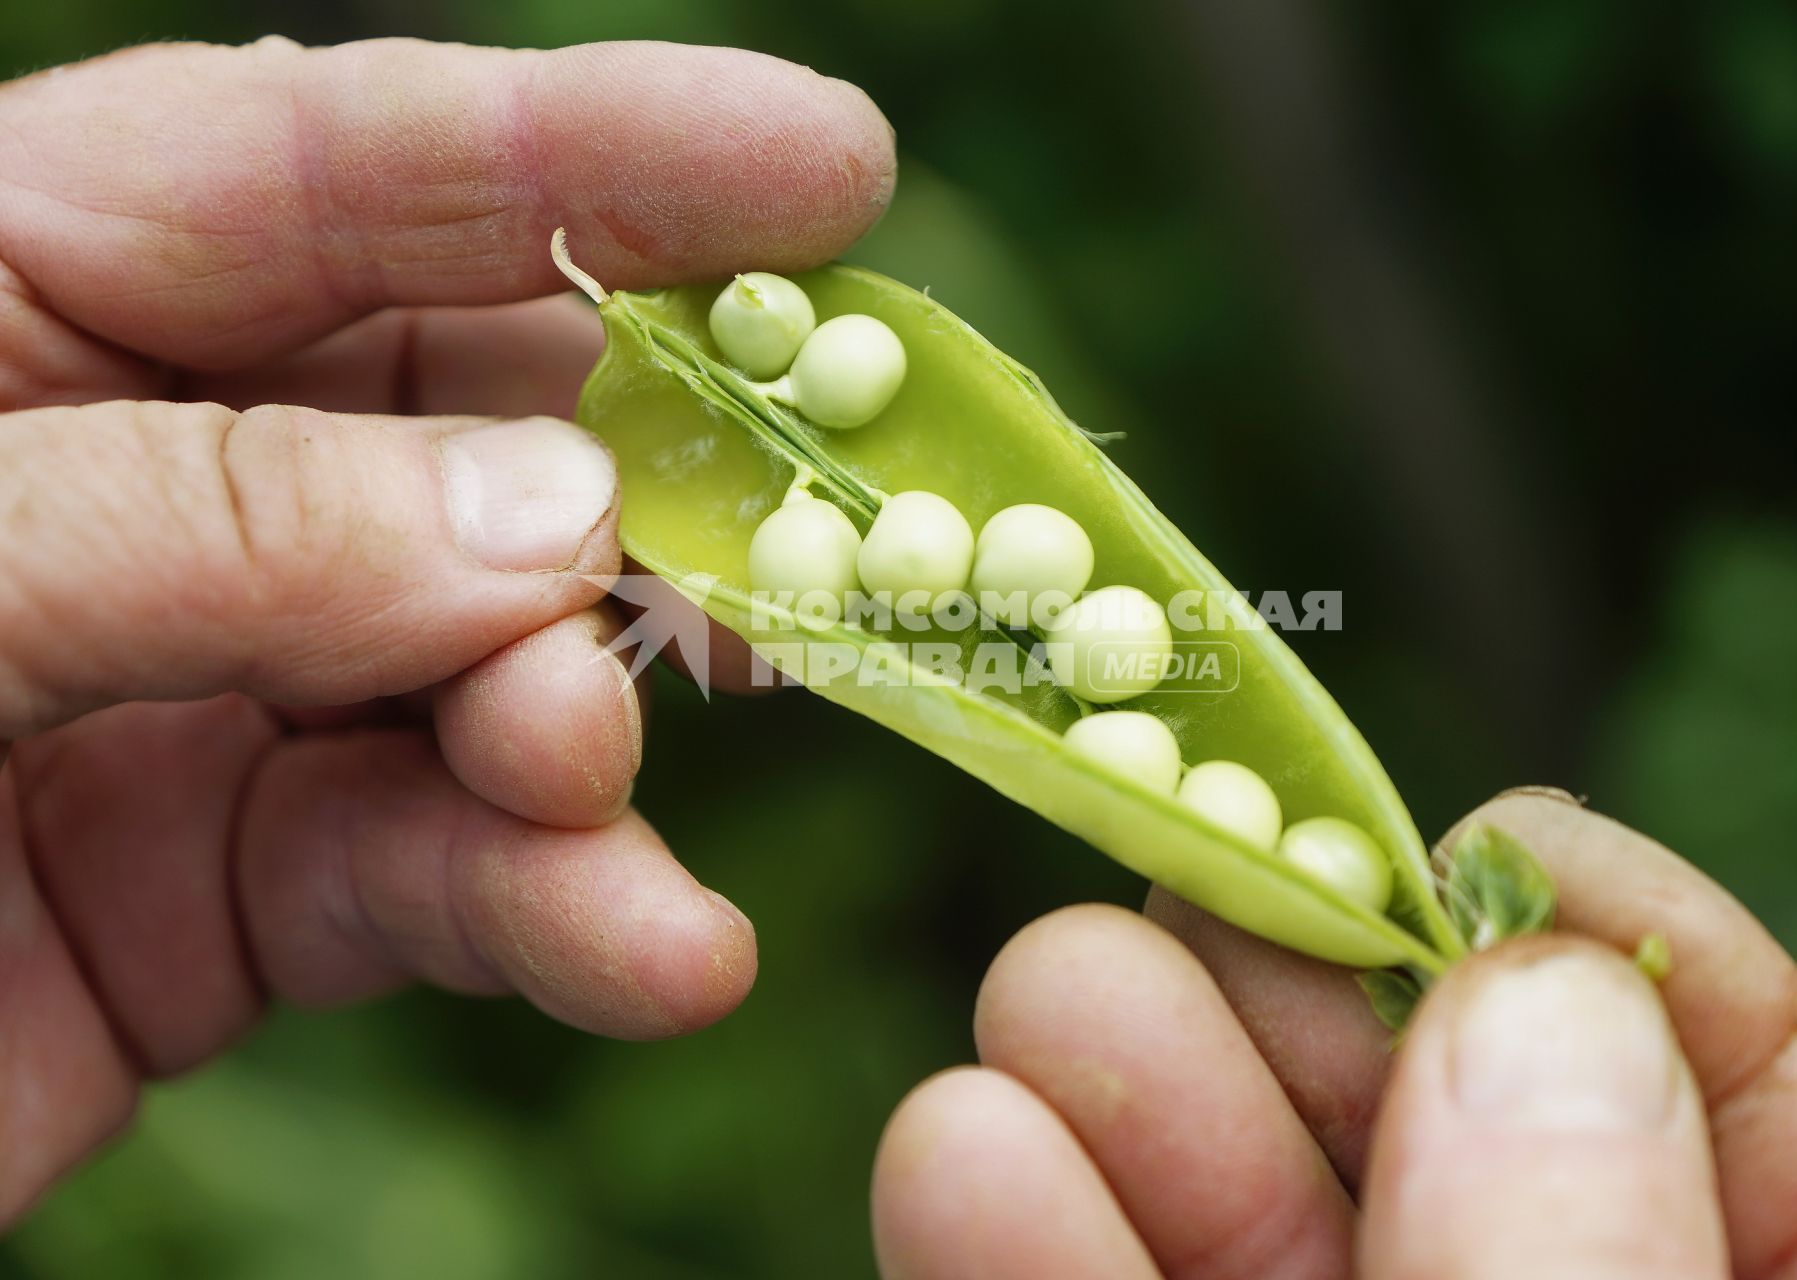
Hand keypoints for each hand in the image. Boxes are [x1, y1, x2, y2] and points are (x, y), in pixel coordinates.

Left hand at [0, 36, 892, 1220]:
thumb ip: (196, 528)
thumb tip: (551, 529)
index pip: (334, 164)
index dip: (596, 154)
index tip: (830, 175)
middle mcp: (124, 470)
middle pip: (459, 424)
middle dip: (631, 488)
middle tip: (801, 546)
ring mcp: (192, 689)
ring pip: (474, 669)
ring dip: (575, 734)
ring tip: (597, 792)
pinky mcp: (219, 895)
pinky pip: (432, 880)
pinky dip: (556, 916)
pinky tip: (655, 956)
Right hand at [873, 790, 1796, 1278]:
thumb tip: (1523, 999)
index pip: (1764, 1112)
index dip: (1629, 949)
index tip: (1492, 844)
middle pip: (1451, 1133)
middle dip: (1318, 992)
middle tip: (1199, 879)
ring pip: (1249, 1226)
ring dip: (1140, 1098)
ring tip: (1054, 1007)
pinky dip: (1027, 1255)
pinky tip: (966, 1164)